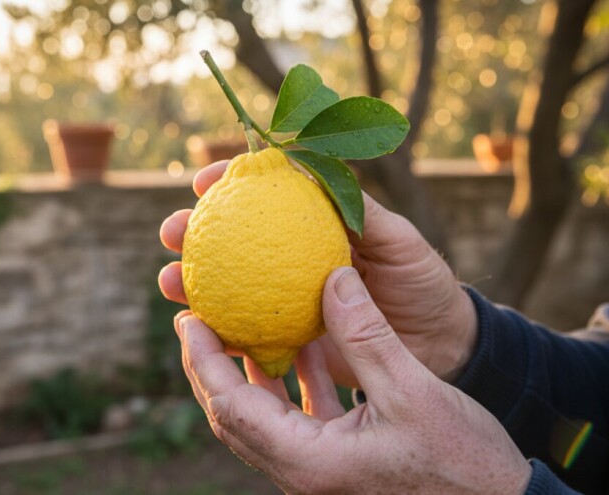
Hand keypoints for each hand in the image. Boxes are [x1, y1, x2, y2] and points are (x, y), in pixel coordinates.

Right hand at [159, 160, 477, 382]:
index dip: (232, 183)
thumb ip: (363, 213)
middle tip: (172, 230)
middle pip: (234, 238)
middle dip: (194, 231)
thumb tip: (315, 177)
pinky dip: (218, 327)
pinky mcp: (288, 335)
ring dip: (193, 279)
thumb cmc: (423, 286)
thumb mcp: (402, 243)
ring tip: (170, 280)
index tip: (203, 180)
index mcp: (317, 224)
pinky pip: (246, 329)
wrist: (438, 348)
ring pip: (229, 283)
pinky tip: (195, 326)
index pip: (267, 195)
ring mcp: (286, 296)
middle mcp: (293, 256)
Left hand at [176, 267, 530, 493]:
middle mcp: (304, 471)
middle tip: (198, 320)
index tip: (188, 319)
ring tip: (238, 328)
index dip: (205, 361)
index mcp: (310, 460)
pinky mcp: (339, 463)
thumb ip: (367, 335)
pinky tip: (300, 348)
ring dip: (246, 374)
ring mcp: (319, 470)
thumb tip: (332, 277)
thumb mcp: (414, 392)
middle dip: (211, 367)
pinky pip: (297, 418)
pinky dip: (290, 383)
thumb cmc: (463, 463)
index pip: (233, 406)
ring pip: (262, 417)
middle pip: (235, 415)